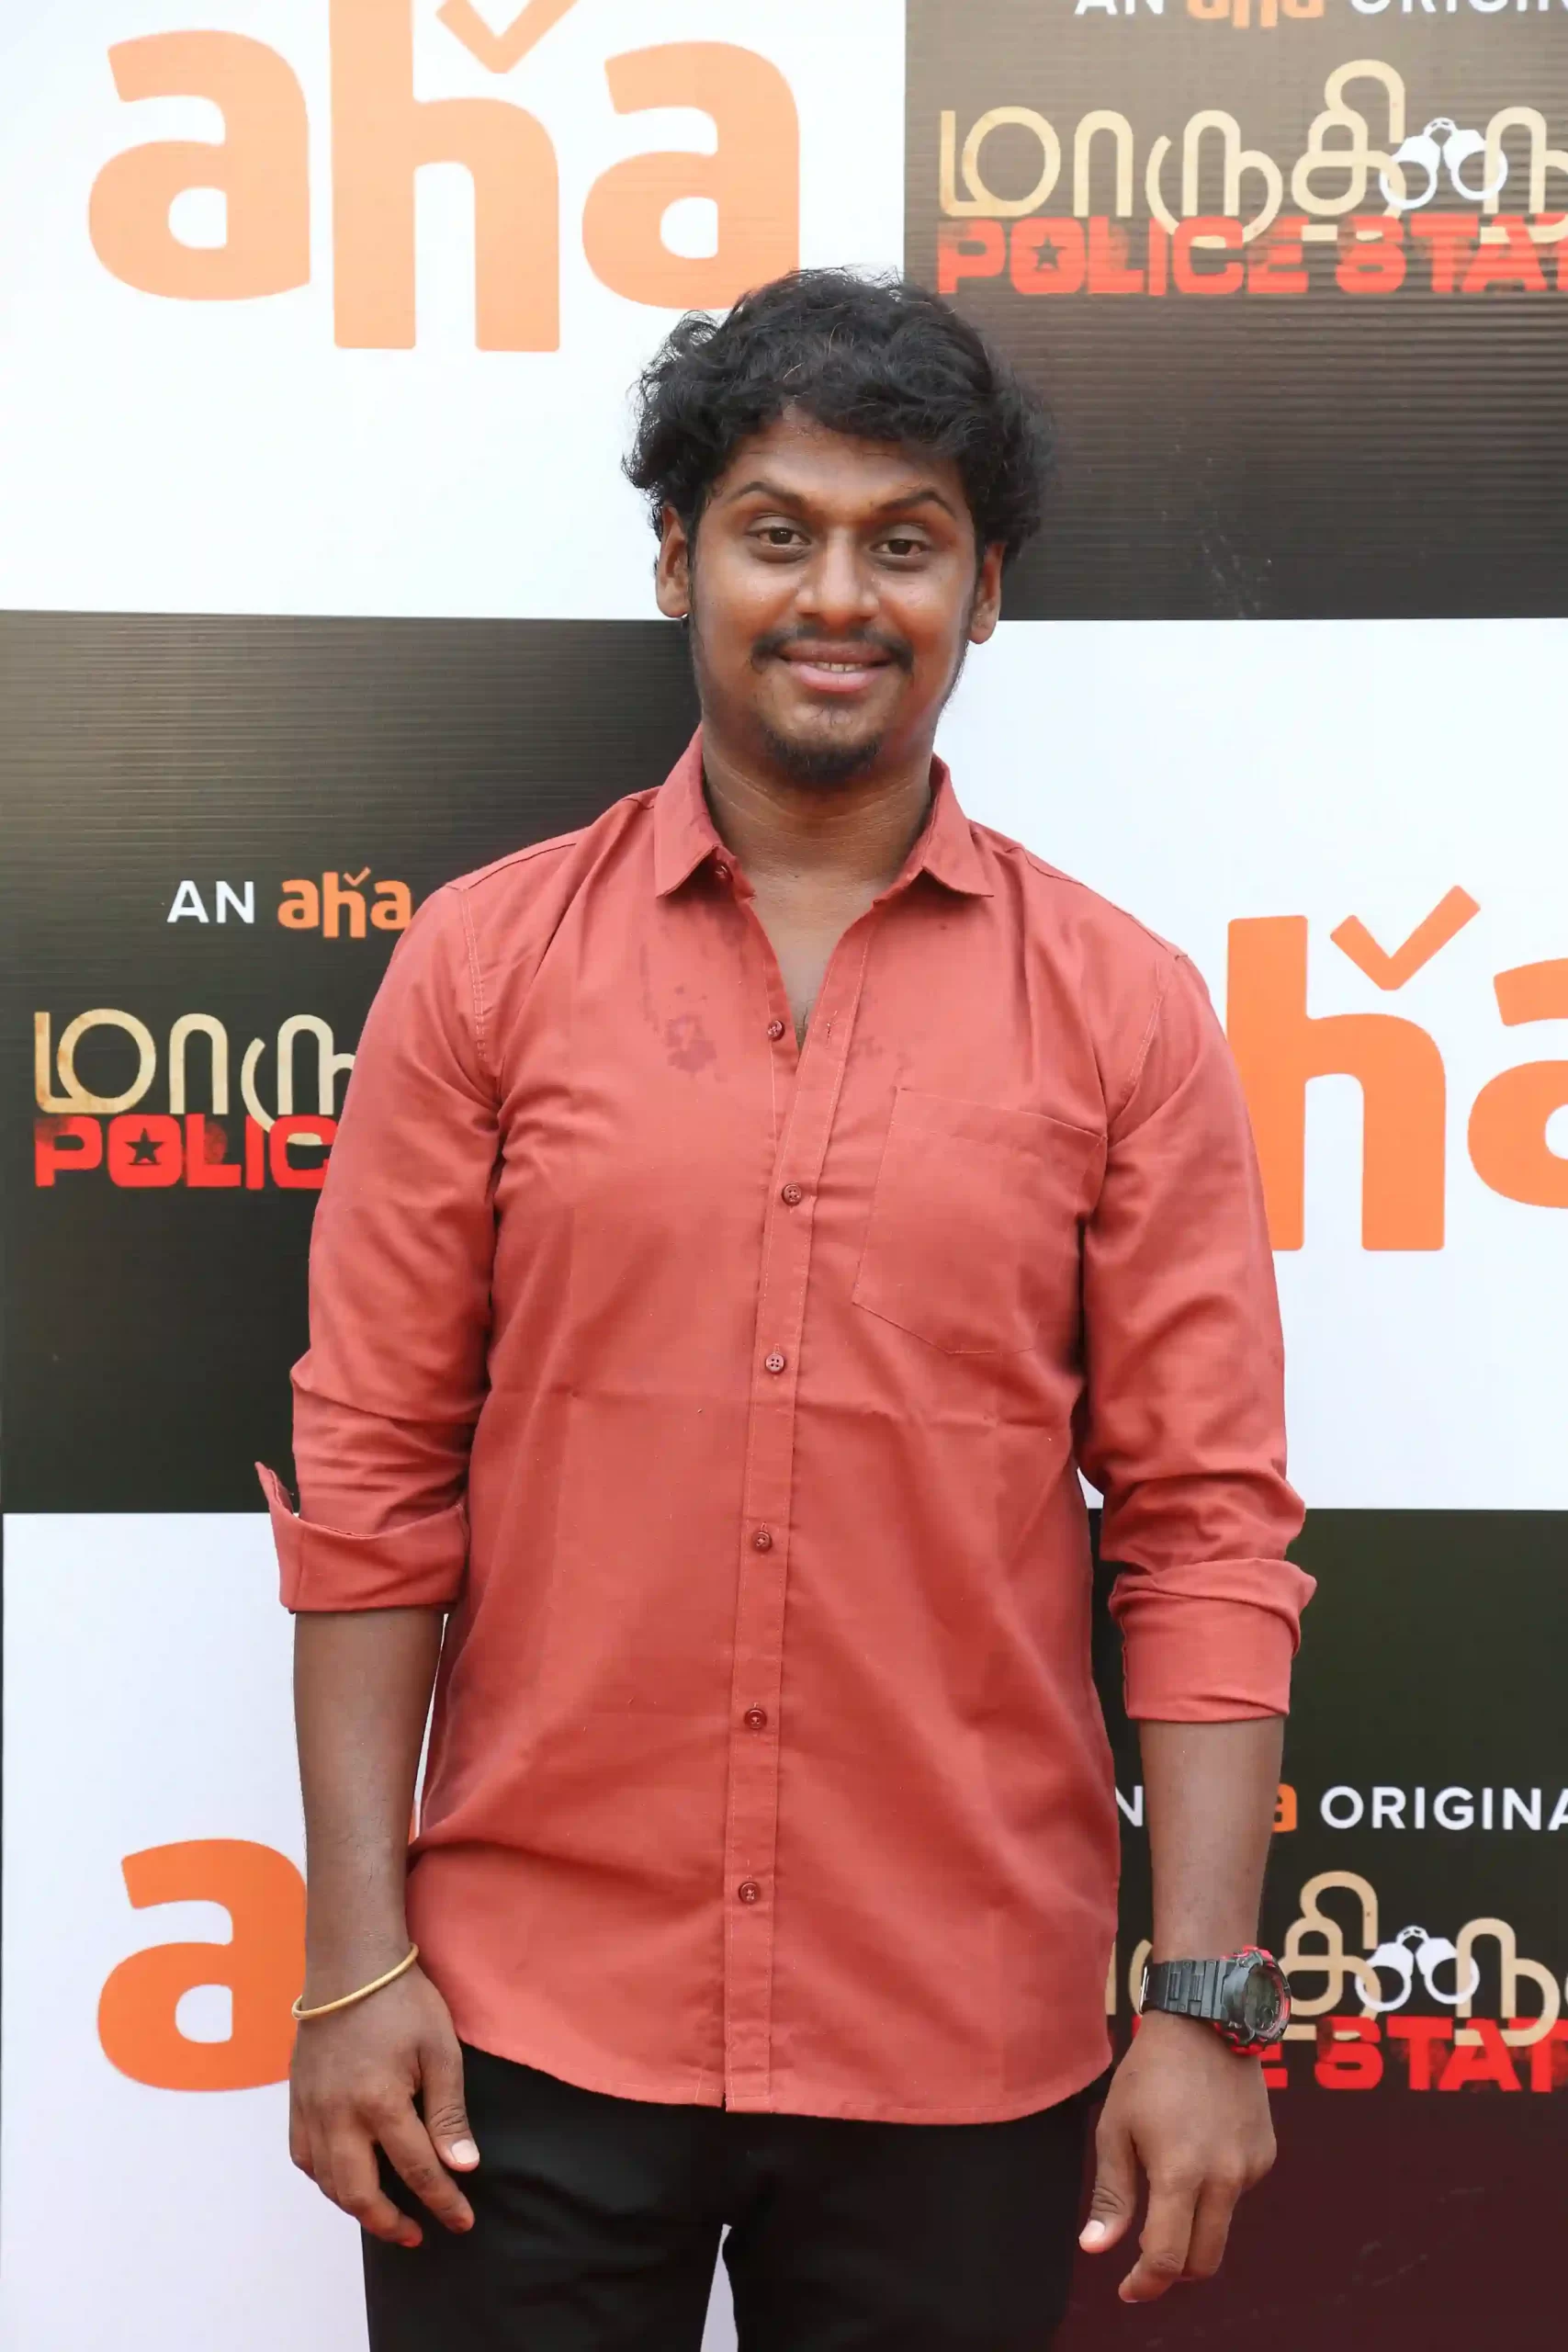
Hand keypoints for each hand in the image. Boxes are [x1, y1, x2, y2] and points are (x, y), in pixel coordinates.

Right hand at [289, 1962, 479, 2248]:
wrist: (349, 1965)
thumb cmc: (402, 2001)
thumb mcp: (440, 2050)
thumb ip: (448, 2113)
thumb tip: (461, 2166)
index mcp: (379, 2101)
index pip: (417, 2169)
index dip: (443, 2202)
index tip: (462, 2222)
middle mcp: (338, 2115)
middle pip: (359, 2193)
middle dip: (391, 2223)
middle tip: (418, 2233)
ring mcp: (311, 2110)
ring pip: (327, 2183)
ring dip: (357, 2207)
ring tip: (387, 2215)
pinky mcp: (296, 2100)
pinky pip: (303, 2158)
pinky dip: (325, 2179)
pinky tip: (346, 2179)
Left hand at [1079, 2011, 1275, 2301]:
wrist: (1207, 2021)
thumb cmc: (1150, 2073)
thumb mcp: (1116, 2127)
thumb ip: (1112, 2193)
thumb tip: (1096, 2249)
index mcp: (1180, 2173)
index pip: (1167, 2257)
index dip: (1146, 2283)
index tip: (1128, 2289)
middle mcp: (1224, 2178)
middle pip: (1204, 2259)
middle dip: (1173, 2271)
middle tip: (1146, 2260)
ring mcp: (1250, 2168)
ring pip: (1222, 2228)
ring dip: (1194, 2227)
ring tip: (1167, 2182)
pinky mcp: (1266, 2155)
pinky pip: (1237, 2194)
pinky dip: (1214, 2193)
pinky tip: (1197, 2150)